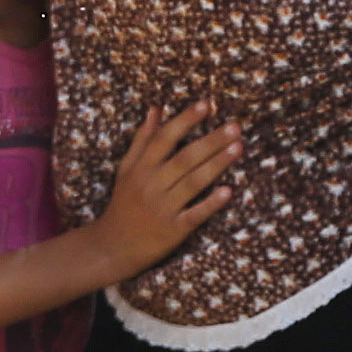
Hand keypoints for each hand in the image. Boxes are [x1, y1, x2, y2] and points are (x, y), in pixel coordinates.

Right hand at [71, 103, 237, 284]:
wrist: (113, 246)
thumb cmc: (124, 203)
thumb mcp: (126, 169)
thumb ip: (142, 140)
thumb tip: (156, 109)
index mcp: (140, 168)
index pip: (164, 138)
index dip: (185, 120)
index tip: (205, 105)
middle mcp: (151, 185)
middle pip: (185, 158)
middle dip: (211, 140)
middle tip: (235, 126)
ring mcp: (163, 208)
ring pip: (193, 182)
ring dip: (217, 164)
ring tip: (238, 147)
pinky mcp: (173, 230)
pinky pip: (195, 214)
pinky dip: (211, 203)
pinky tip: (228, 191)